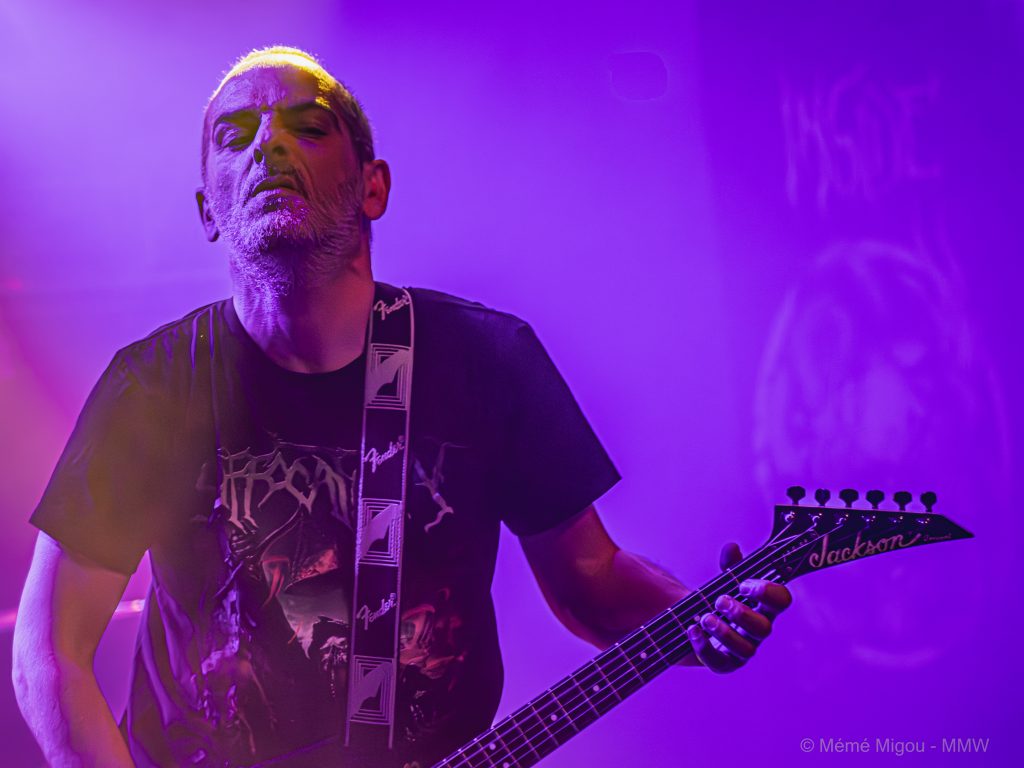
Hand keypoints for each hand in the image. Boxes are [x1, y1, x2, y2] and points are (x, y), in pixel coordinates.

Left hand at [686, 542, 791, 672]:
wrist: (705, 622)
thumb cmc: (725, 599)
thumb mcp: (727, 579)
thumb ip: (730, 565)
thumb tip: (732, 547)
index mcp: (764, 606)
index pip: (782, 601)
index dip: (768, 593)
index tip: (744, 584)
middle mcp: (758, 630)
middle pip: (764, 629)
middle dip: (742, 614)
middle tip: (720, 600)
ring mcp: (743, 649)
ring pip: (745, 650)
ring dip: (724, 632)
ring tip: (705, 617)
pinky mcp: (725, 663)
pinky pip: (720, 664)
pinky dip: (705, 648)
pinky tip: (692, 630)